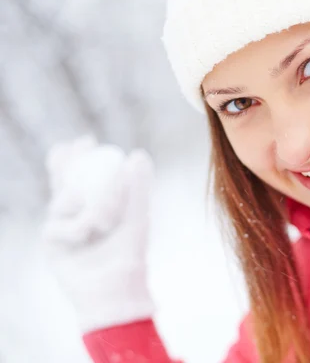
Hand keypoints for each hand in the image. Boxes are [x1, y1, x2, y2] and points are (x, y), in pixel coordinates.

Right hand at [42, 136, 155, 331]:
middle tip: (71, 147)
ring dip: (86, 205)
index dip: (80, 157)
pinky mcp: (52, 242)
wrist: (117, 288)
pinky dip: (76, 227)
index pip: (83, 175)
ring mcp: (62, 226)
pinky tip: (88, 236)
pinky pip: (58, 223)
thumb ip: (138, 187)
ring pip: (62, 199)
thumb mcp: (138, 216)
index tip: (85, 140)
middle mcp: (77, 213)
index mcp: (97, 205)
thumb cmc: (130, 254)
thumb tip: (137, 154)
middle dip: (64, 162)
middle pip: (63, 181)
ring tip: (104, 222)